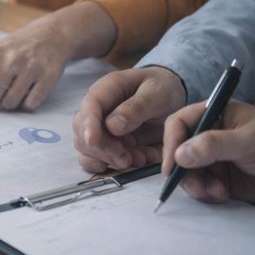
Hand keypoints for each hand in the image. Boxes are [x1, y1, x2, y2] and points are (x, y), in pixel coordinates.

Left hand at [0, 15, 70, 119]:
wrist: (52, 34)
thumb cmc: (18, 47)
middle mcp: (12, 58)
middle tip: (2, 89)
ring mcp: (31, 67)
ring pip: (10, 104)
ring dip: (10, 102)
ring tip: (17, 87)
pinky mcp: (48, 77)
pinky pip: (30, 104)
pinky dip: (28, 102)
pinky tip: (31, 89)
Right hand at [72, 67, 186, 172]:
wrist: (171, 97)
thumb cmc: (162, 88)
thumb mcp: (157, 93)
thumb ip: (136, 107)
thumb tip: (112, 126)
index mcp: (107, 89)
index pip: (89, 106)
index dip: (88, 124)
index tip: (93, 140)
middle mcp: (97, 109)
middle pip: (82, 131)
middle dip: (102, 148)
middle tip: (127, 156)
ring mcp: (100, 128)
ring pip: (86, 148)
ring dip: (108, 159)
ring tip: (137, 159)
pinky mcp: (106, 144)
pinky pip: (95, 159)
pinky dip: (110, 166)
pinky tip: (132, 162)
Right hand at [162, 100, 254, 202]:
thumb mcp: (248, 141)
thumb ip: (214, 145)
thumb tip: (180, 155)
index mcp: (211, 115)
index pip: (178, 124)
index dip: (171, 142)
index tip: (172, 164)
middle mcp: (205, 135)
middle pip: (177, 151)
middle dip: (184, 171)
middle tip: (196, 186)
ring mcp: (209, 157)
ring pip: (185, 172)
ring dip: (196, 185)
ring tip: (216, 192)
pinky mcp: (214, 176)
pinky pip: (198, 186)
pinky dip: (205, 193)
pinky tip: (222, 194)